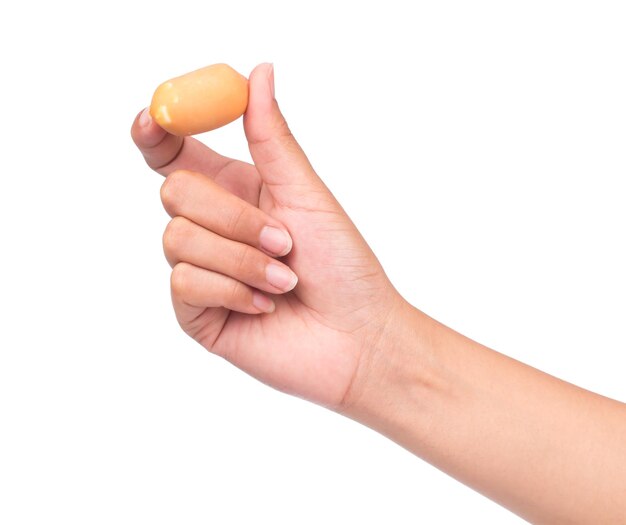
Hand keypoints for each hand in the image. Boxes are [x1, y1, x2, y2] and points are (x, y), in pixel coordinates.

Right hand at [131, 63, 405, 407]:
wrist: (358, 337)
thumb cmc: (343, 266)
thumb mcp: (306, 193)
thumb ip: (271, 138)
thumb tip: (259, 71)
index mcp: (235, 193)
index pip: (176, 156)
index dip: (157, 134)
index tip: (153, 119)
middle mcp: (213, 229)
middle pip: (175, 192)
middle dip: (234, 217)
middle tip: (284, 242)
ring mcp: (202, 272)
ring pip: (178, 239)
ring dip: (242, 260)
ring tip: (284, 281)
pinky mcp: (197, 313)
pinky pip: (184, 284)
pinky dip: (231, 291)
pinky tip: (265, 306)